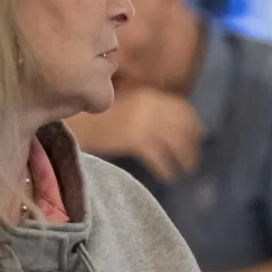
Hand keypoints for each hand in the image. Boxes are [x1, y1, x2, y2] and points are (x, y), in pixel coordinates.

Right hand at [70, 87, 202, 182]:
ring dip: (184, 158)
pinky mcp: (132, 138)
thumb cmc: (96, 116)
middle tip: (193, 160)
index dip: (193, 124)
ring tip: (185, 170)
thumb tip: (166, 126)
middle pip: (182, 126)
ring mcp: (141, 121)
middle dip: (191, 144)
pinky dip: (165, 167)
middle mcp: (149, 106)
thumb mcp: (125, 104)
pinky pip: (158, 155)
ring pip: (174, 141)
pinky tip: (168, 175)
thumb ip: (145, 110)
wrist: (73, 119)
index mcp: (148, 96)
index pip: (181, 108)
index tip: (198, 137)